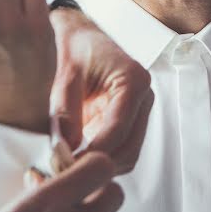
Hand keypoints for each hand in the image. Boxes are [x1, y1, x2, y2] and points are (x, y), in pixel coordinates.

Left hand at [49, 8, 153, 174]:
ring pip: (128, 155)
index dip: (94, 152)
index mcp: (134, 80)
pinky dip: (102, 160)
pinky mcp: (131, 122)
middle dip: (99, 165)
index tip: (68, 165)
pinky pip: (121, 150)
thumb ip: (65, 110)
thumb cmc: (77, 50)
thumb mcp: (66, 76)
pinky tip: (77, 160)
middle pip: (129, 148)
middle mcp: (145, 98)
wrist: (83, 38)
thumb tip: (66, 148)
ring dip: (101, 166)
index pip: (118, 128)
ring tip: (69, 169)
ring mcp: (141, 112)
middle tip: (66, 173)